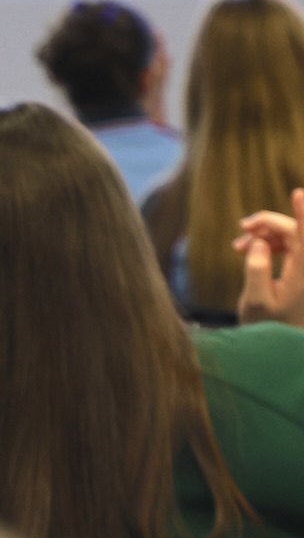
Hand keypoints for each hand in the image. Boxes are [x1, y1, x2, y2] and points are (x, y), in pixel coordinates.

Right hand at [235, 188, 303, 327]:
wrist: (284, 345)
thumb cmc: (269, 327)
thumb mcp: (255, 302)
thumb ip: (256, 269)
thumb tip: (260, 242)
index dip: (303, 212)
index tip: (299, 192)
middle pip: (295, 230)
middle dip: (268, 223)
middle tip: (242, 228)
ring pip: (291, 235)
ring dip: (266, 234)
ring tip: (239, 246)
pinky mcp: (303, 267)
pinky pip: (290, 243)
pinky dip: (270, 242)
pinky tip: (251, 249)